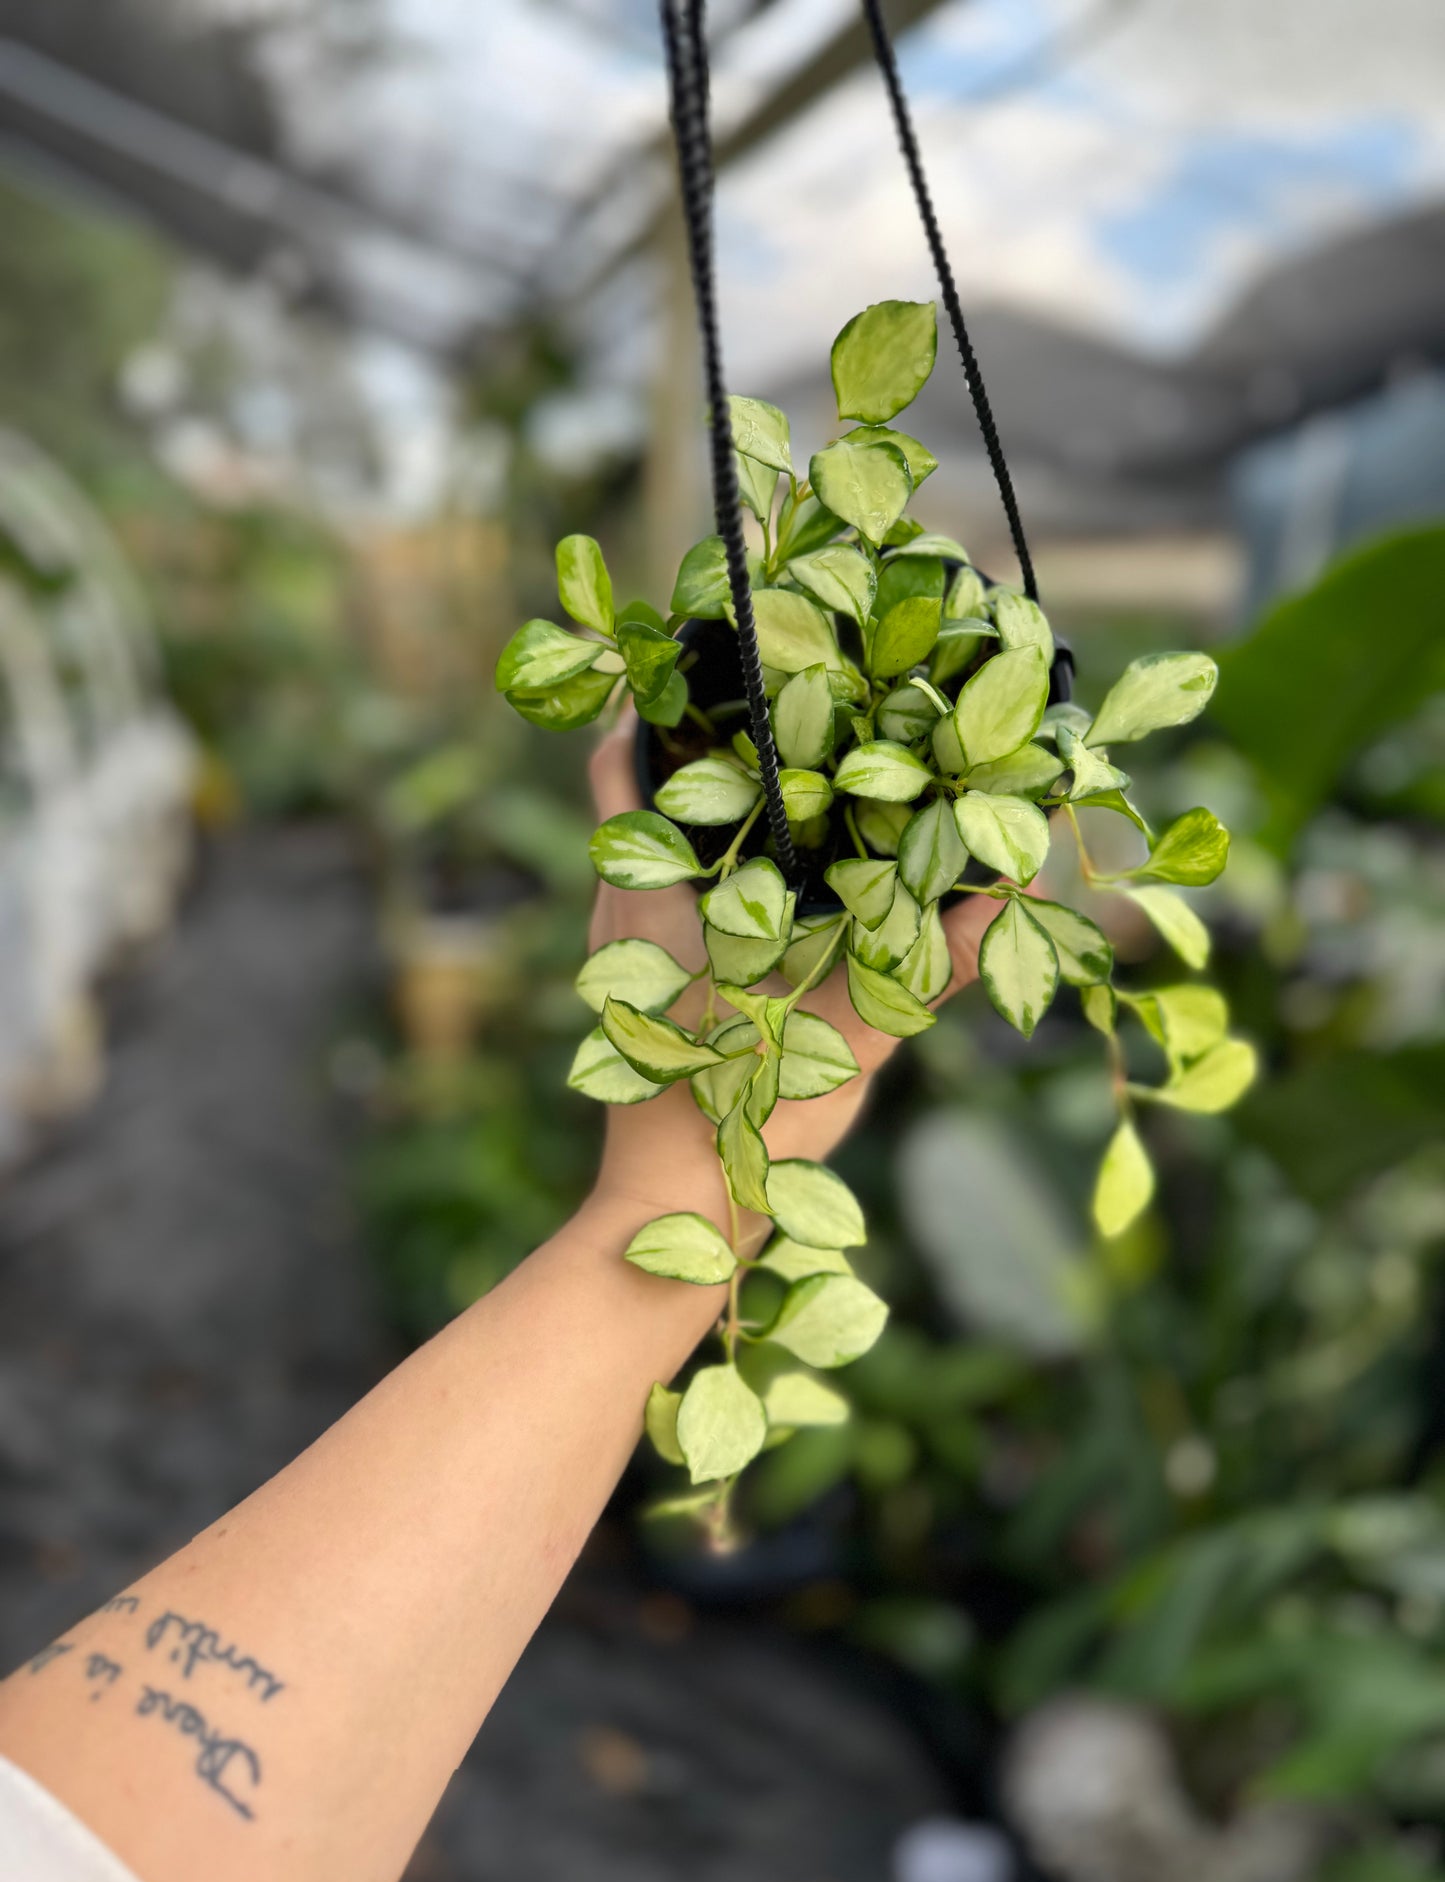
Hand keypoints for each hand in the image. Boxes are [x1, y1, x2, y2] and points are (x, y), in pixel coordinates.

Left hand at [583, 709, 1004, 1242]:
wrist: (667, 1216)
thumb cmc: (745, 1119)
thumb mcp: (855, 1034)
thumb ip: (936, 963)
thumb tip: (1014, 895)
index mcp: (652, 900)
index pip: (618, 770)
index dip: (648, 709)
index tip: (696, 666)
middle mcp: (616, 915)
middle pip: (622, 799)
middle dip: (674, 749)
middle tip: (747, 711)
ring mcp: (611, 959)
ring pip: (628, 852)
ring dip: (673, 811)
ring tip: (750, 779)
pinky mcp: (623, 999)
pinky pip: (636, 900)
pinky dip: (675, 868)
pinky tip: (741, 879)